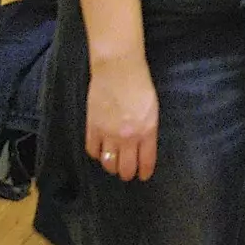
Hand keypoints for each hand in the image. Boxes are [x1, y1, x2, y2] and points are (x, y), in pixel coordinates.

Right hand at [86, 54, 158, 180]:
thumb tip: (143, 145)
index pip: (145, 161)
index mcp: (146, 131)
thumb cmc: (140, 83)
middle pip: (125, 168)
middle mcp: (127, 137)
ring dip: (111, 166)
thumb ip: (148, 129)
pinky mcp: (92, 127)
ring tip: (113, 165)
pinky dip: (96, 154)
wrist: (118, 68)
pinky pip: (92, 150)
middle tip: (127, 173)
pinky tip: (100, 151)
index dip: (144, 172)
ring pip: (108, 163)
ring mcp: (108, 133)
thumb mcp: (152, 108)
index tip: (143, 176)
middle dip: (127, 174)